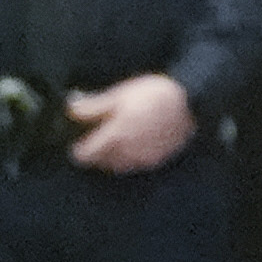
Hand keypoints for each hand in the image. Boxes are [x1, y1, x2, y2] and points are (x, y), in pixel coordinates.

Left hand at [64, 71, 196, 175]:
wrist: (190, 102)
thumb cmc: (154, 94)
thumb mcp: (120, 95)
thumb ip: (94, 106)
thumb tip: (71, 109)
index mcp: (115, 136)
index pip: (87, 155)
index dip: (78, 151)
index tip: (75, 144)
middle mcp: (127, 153)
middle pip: (102, 163)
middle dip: (95, 154)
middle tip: (93, 140)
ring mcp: (143, 159)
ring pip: (118, 166)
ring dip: (111, 159)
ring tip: (112, 142)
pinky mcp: (157, 160)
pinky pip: (135, 164)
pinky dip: (128, 158)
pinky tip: (132, 144)